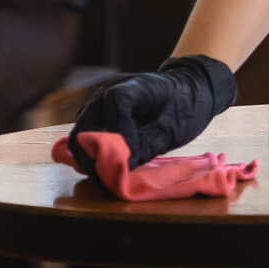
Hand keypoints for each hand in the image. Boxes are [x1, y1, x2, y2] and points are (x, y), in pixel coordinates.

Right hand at [64, 55, 237, 177]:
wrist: (188, 88)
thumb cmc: (185, 105)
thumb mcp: (175, 127)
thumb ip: (149, 144)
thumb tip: (123, 167)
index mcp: (135, 86)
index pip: (116, 103)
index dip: (118, 133)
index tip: (127, 160)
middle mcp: (109, 90)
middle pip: (86, 124)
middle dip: (93, 156)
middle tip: (108, 182)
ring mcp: (100, 102)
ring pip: (81, 133)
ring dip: (89, 158)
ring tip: (107, 179)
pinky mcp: (98, 115)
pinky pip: (86, 136)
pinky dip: (91, 154)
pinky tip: (106, 170)